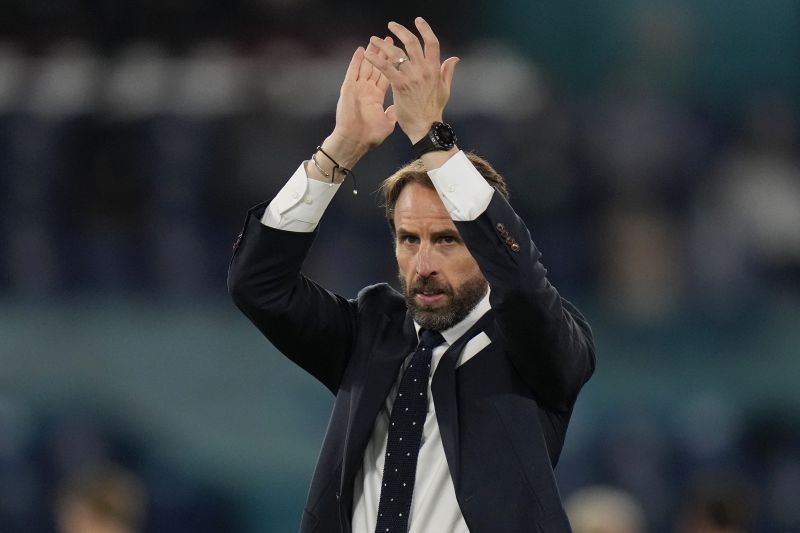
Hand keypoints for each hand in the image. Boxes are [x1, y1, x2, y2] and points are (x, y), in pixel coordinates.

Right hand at [330, 38, 396, 156]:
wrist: (354, 142)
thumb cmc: (369, 136)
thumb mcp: (387, 123)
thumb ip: (392, 112)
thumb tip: (398, 106)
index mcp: (375, 97)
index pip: (386, 75)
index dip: (392, 64)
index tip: (398, 52)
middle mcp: (366, 90)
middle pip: (376, 67)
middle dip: (383, 53)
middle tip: (390, 39)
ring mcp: (357, 88)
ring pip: (365, 66)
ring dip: (371, 53)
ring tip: (376, 40)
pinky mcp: (349, 89)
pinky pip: (352, 72)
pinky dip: (356, 61)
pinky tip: (361, 50)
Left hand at [364, 17, 458, 143]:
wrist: (426, 126)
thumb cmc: (434, 110)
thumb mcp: (445, 89)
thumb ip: (447, 71)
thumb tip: (454, 58)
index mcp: (434, 69)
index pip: (432, 43)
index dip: (425, 29)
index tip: (418, 21)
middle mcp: (423, 70)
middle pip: (412, 43)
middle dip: (400, 31)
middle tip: (391, 25)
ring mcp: (411, 77)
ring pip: (396, 53)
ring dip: (383, 44)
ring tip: (374, 39)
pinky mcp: (400, 86)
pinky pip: (386, 68)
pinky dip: (376, 60)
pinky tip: (367, 55)